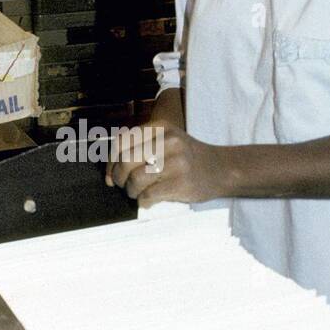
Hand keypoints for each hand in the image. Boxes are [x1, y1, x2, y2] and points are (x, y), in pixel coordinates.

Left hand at [105, 125, 227, 207]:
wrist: (221, 169)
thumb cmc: (186, 157)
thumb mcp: (165, 140)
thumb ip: (138, 149)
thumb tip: (108, 175)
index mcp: (161, 127)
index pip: (122, 142)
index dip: (110, 161)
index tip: (111, 175)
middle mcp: (169, 141)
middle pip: (126, 161)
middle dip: (119, 178)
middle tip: (123, 185)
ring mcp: (177, 162)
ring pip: (135, 180)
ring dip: (131, 191)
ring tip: (138, 193)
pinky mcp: (182, 183)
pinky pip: (149, 195)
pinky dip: (143, 201)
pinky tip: (148, 200)